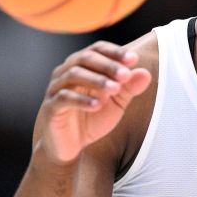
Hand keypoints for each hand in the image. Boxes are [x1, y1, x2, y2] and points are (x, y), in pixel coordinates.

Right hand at [38, 41, 151, 163]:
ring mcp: (55, 88)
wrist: (71, 146)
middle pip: (85, 58)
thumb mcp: (116, 103)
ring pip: (73, 75)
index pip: (97, 49)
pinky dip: (81, 100)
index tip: (133, 59)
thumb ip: (129, 88)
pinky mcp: (50, 107)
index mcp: (82, 65)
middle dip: (107, 65)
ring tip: (114, 89)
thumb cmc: (92, 118)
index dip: (115, 52)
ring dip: (96, 80)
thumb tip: (145, 73)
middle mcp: (66, 71)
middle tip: (125, 75)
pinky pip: (64, 98)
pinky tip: (97, 105)